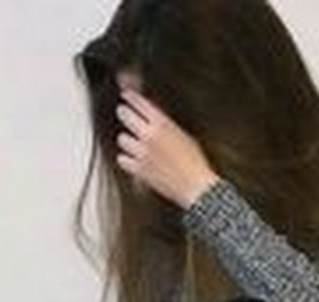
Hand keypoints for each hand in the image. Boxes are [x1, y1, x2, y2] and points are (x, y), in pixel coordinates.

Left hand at [115, 87, 220, 208]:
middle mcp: (150, 135)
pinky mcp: (139, 169)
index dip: (130, 97)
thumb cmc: (195, 163)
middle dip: (124, 115)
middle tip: (124, 115)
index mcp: (163, 124)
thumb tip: (154, 119)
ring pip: (122, 139)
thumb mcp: (184, 136)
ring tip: (133, 144)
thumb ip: (166, 126)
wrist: (196, 187)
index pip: (139, 103)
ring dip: (127, 141)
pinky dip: (126, 159)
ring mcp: (142, 152)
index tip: (125, 96)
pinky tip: (132, 160)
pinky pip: (122, 159)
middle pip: (125, 115)